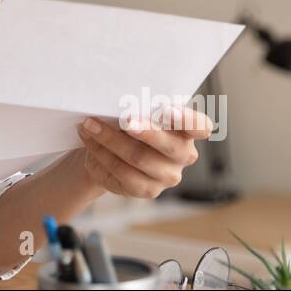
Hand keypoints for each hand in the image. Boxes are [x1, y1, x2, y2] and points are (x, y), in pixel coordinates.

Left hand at [73, 107, 212, 198]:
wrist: (110, 148)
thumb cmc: (129, 121)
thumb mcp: (137, 111)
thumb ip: (138, 107)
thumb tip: (120, 100)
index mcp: (188, 131)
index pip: (200, 127)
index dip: (187, 120)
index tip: (168, 110)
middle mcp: (184, 155)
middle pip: (168, 146)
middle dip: (145, 132)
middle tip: (125, 120)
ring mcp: (167, 176)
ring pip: (139, 159)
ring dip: (110, 140)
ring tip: (89, 125)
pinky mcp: (147, 190)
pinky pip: (122, 173)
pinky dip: (101, 154)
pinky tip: (89, 140)